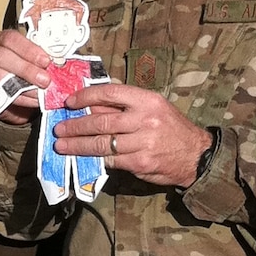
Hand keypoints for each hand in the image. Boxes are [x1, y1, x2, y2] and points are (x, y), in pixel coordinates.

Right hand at [0, 26, 51, 122]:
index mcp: (1, 40)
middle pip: (1, 56)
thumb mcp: (33, 61)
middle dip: (26, 68)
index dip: (28, 49)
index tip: (45, 60)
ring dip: (22, 85)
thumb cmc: (25, 75)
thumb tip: (59, 60)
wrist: (15, 99)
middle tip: (45, 79)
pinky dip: (19, 99)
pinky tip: (33, 101)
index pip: (10, 38)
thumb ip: (41, 58)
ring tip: (40, 92)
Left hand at [52, 80, 211, 186]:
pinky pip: (110, 159)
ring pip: (101, 142)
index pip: (109, 93)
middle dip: (75, 125)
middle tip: (59, 129)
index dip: (85, 96)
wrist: (195, 154)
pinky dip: (94, 158)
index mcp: (146, 100)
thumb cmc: (171, 128)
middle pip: (100, 120)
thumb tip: (91, 105)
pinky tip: (82, 157)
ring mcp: (143, 142)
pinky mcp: (140, 162)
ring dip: (77, 145)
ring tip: (62, 145)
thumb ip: (125, 106)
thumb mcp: (153, 108)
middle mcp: (144, 119)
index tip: (69, 102)